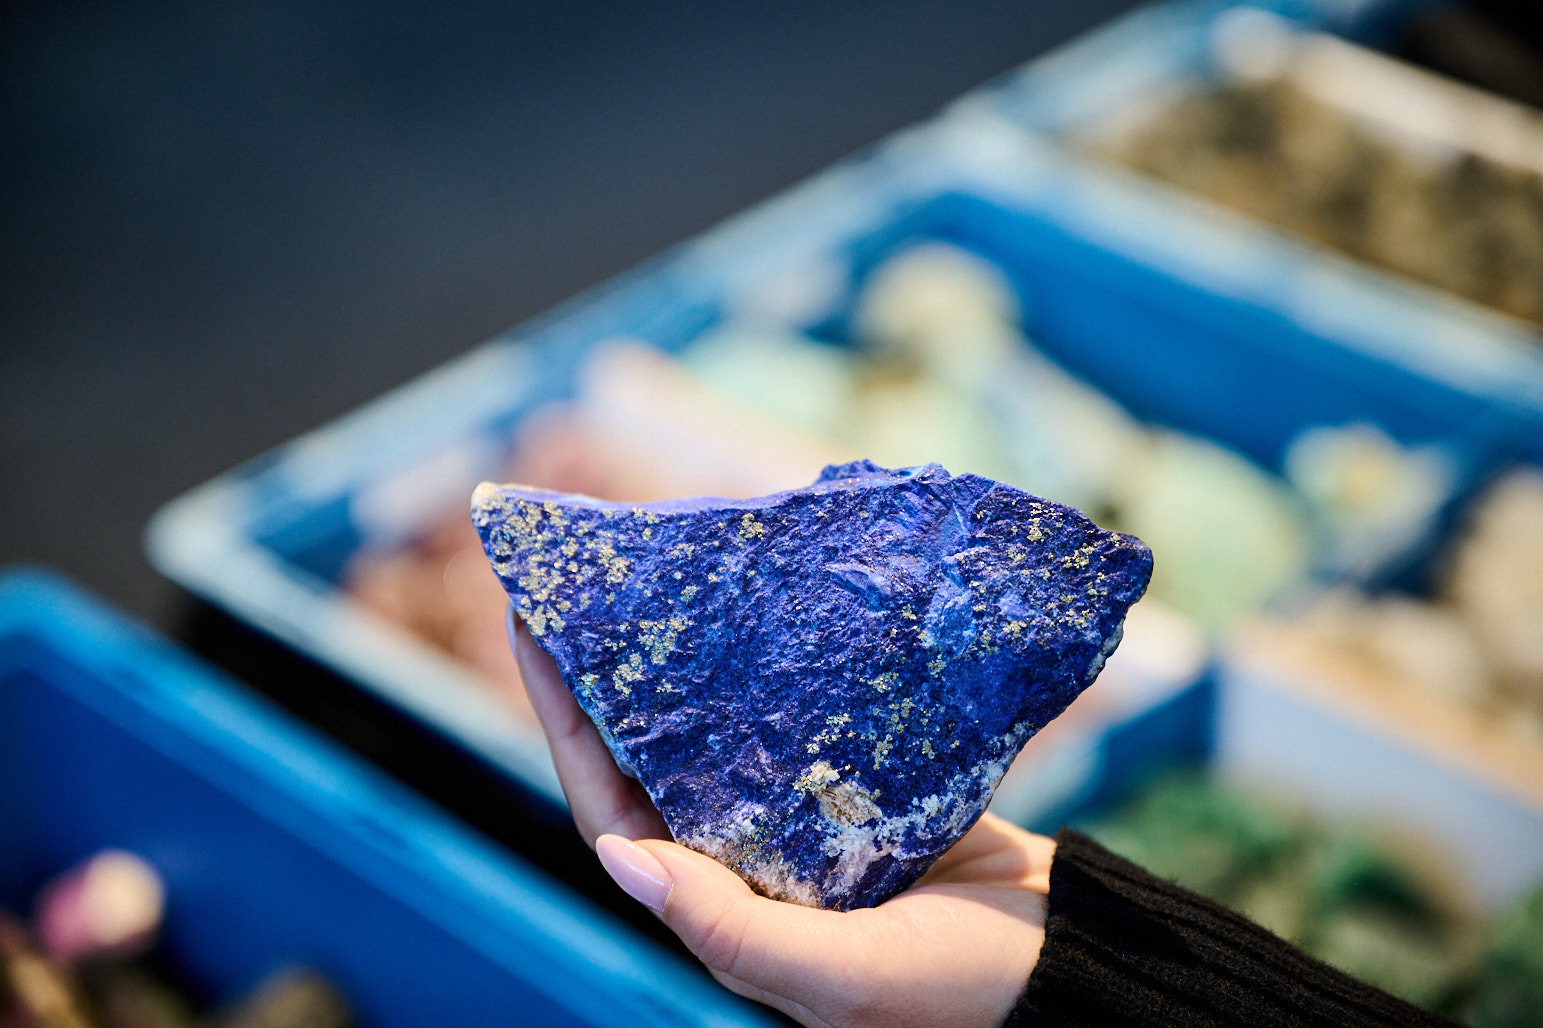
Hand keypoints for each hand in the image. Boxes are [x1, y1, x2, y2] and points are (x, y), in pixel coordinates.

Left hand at [511, 609, 1053, 1027]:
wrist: (1066, 968)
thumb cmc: (955, 993)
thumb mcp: (842, 977)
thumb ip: (733, 929)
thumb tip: (622, 859)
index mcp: (720, 909)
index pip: (611, 809)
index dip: (564, 722)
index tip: (531, 627)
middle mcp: (746, 864)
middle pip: (652, 756)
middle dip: (611, 674)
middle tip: (587, 582)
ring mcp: (799, 825)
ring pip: (721, 731)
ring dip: (688, 665)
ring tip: (663, 580)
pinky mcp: (858, 792)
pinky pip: (796, 721)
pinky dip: (773, 670)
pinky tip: (762, 614)